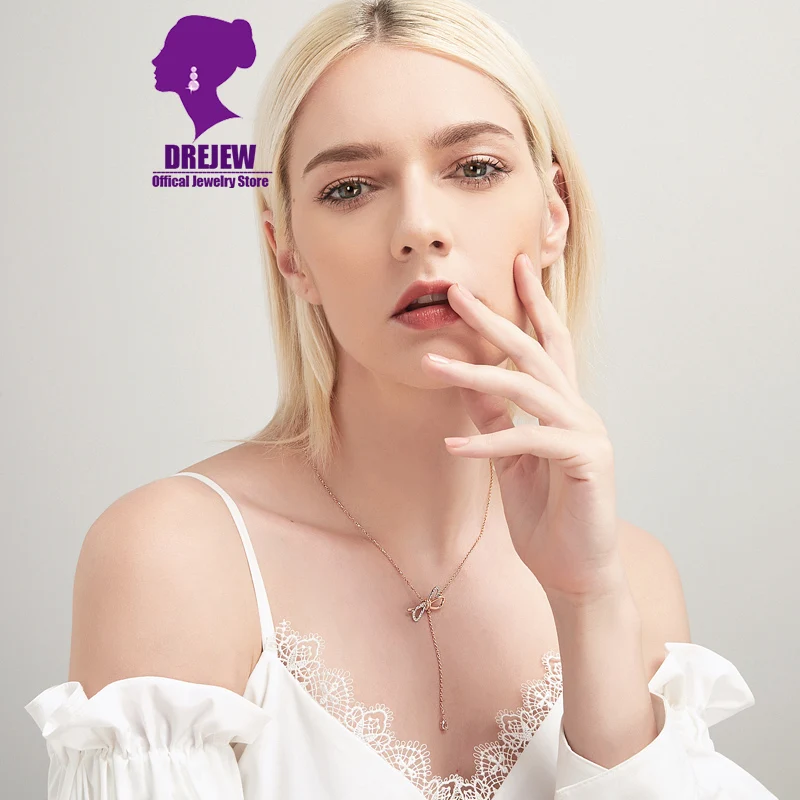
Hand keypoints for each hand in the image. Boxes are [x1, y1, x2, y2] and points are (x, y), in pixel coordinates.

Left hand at [421, 253, 623, 603]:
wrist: (574, 570)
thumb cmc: (545, 513)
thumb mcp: (509, 457)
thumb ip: (494, 417)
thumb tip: (468, 381)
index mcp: (563, 405)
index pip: (548, 343)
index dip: (533, 304)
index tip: (515, 267)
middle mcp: (579, 409)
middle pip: (535, 351)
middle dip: (497, 318)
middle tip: (459, 292)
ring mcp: (586, 432)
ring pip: (528, 388)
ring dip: (476, 375)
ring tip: (431, 365)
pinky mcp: (586, 460)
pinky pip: (528, 441)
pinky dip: (488, 443)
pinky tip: (453, 446)